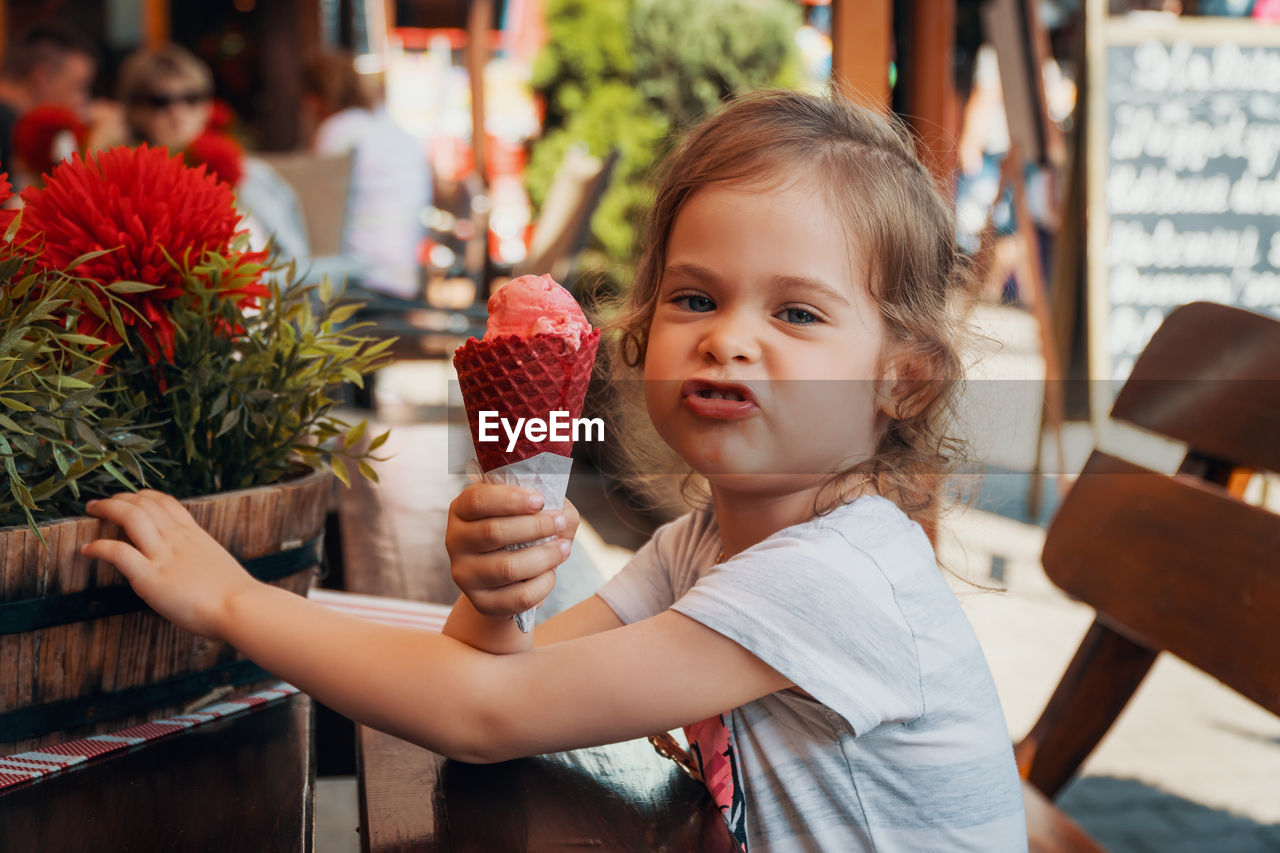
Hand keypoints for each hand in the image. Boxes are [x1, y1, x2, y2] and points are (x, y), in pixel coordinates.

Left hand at [82, 490, 260, 639]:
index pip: (166, 502)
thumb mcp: (217, 563)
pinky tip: (88, 550)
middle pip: (145, 502)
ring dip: (107, 509)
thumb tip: (193, 566)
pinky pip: (118, 552)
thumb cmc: (235, 595)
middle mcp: (177, 538)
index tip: (132, 498)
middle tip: (104, 503)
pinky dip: (99, 547)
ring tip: (93, 510)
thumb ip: (200, 558)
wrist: (239, 607)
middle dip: (120, 498)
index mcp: (194, 534)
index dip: (144, 496)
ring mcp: (163, 555)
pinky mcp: (150, 577)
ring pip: (131, 516)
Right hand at [446, 483, 578, 619]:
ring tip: (563, 549)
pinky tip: (550, 573)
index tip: (540, 501)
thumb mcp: (532, 511)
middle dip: (535, 526)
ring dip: (544, 557)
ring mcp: (464, 574)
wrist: (509, 578)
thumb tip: (562, 514)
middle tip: (560, 523)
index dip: (511, 499)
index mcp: (462, 510)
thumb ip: (549, 505)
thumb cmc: (522, 534)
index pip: (478, 500)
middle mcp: (455, 541)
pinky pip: (519, 597)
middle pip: (493, 532)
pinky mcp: (481, 602)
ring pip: (507, 568)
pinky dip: (543, 584)